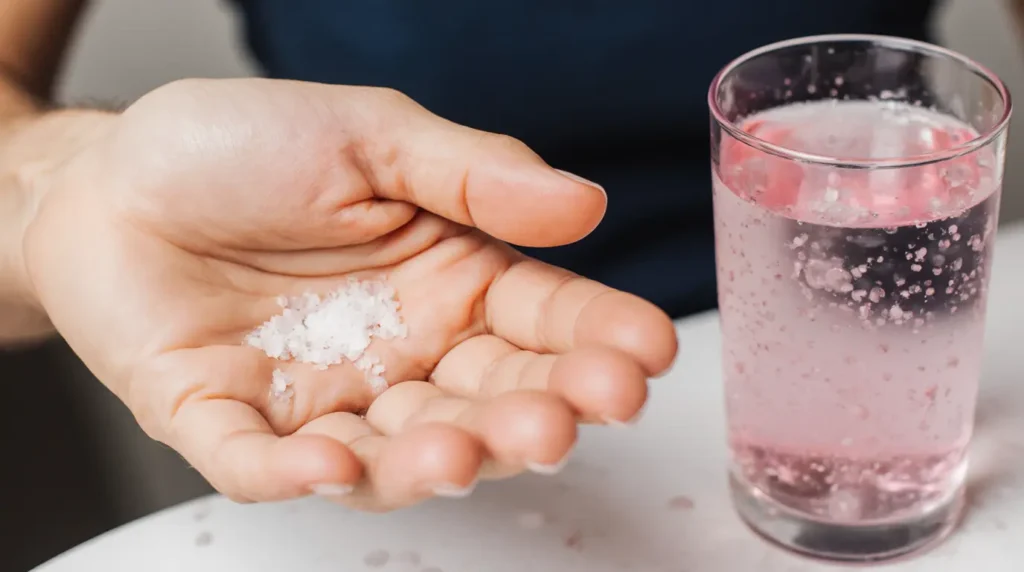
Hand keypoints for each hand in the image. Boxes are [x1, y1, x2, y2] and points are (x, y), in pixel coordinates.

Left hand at [23, 79, 677, 510]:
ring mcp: (320, 396)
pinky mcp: (229, 421)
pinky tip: (333, 462)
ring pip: (392, 450)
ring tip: (468, 449)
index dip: (596, 338)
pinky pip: (264, 462)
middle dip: (536, 413)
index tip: (646, 350)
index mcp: (447, 281)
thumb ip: (474, 172)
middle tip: (579, 411)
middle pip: (485, 401)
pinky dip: (298, 473)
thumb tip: (584, 202)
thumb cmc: (239, 148)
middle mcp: (400, 353)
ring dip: (436, 457)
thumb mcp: (367, 134)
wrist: (109, 177)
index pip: (540, 318)